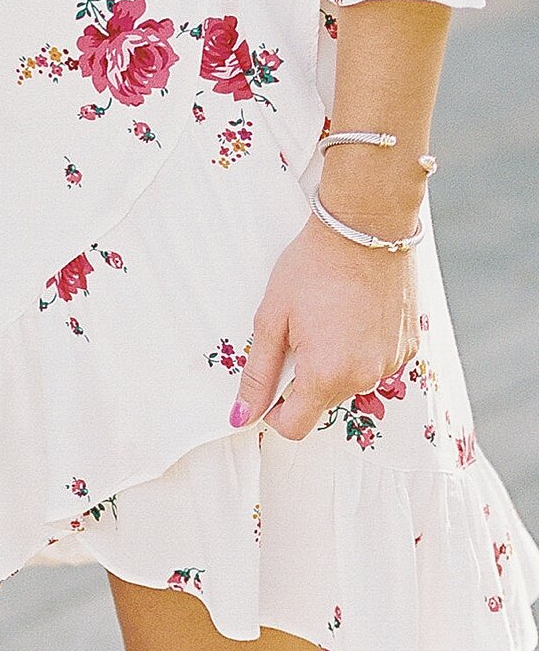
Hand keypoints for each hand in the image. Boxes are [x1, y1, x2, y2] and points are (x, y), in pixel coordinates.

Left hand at [233, 216, 420, 441]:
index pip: (295, 427)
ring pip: (350, 384)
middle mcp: (364, 374)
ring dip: (334, 366)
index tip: (271, 389)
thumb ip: (258, 374)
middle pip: (323, 404)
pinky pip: (376, 364)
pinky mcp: (409, 345)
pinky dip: (361, 351)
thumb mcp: (272, 319)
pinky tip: (354, 317)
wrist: (367, 224)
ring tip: (329, 321)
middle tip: (300, 336)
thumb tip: (242, 415)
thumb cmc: (314, 265)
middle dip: (305, 382)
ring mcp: (391, 361)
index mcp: (326, 373)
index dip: (276, 414)